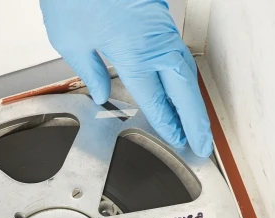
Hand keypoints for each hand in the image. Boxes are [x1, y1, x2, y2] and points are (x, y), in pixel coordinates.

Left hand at [40, 0, 212, 156]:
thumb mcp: (70, 39)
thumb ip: (89, 70)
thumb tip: (100, 93)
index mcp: (134, 52)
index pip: (157, 99)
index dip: (168, 123)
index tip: (178, 141)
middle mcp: (155, 41)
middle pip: (184, 88)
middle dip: (195, 120)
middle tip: (204, 144)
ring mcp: (161, 27)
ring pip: (185, 69)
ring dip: (193, 98)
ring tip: (197, 123)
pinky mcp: (158, 15)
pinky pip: (178, 52)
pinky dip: (184, 75)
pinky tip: (181, 86)